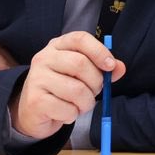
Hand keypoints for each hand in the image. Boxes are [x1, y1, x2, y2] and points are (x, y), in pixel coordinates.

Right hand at [9, 32, 125, 139]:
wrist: (34, 111)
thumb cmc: (63, 88)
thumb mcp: (84, 74)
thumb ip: (103, 69)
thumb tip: (119, 67)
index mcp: (58, 45)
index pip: (80, 39)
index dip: (99, 51)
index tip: (110, 66)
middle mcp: (44, 58)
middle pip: (80, 64)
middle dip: (96, 82)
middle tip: (95, 91)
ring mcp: (36, 79)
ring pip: (76, 90)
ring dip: (86, 102)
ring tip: (81, 105)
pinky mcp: (35, 100)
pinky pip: (67, 109)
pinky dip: (73, 115)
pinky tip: (66, 113)